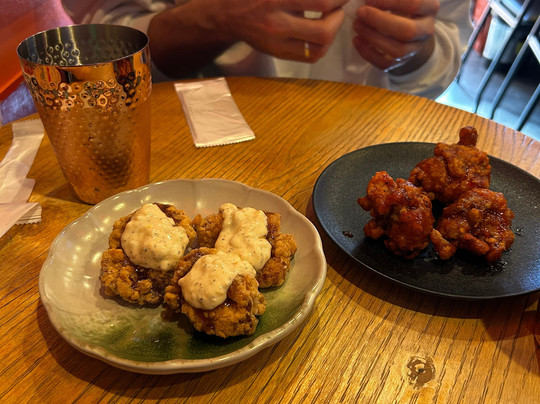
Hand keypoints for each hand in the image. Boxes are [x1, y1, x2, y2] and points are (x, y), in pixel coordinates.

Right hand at [213, 0, 347, 61]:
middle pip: (323, 31)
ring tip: (330, 21)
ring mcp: (277, 43)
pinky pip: (310, 56)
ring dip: (332, 35)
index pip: (321, 2)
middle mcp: (277, 24)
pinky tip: (320, 33)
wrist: (227, 14)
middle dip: (338, 18)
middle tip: (338, 8)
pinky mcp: (278, 54)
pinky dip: (322, 46)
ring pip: (319, 49)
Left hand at [352, 0, 438, 73]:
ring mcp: (414, 49)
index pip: (415, 4)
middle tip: (361, 12)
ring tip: (356, 25)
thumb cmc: (402, 6)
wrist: (408, 28)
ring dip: (372, 37)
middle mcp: (426, 30)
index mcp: (430, 8)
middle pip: (408, 31)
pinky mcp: (400, 63)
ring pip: (397, 50)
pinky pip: (385, 64)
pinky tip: (356, 40)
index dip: (390, 1)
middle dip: (380, 22)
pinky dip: (368, 53)